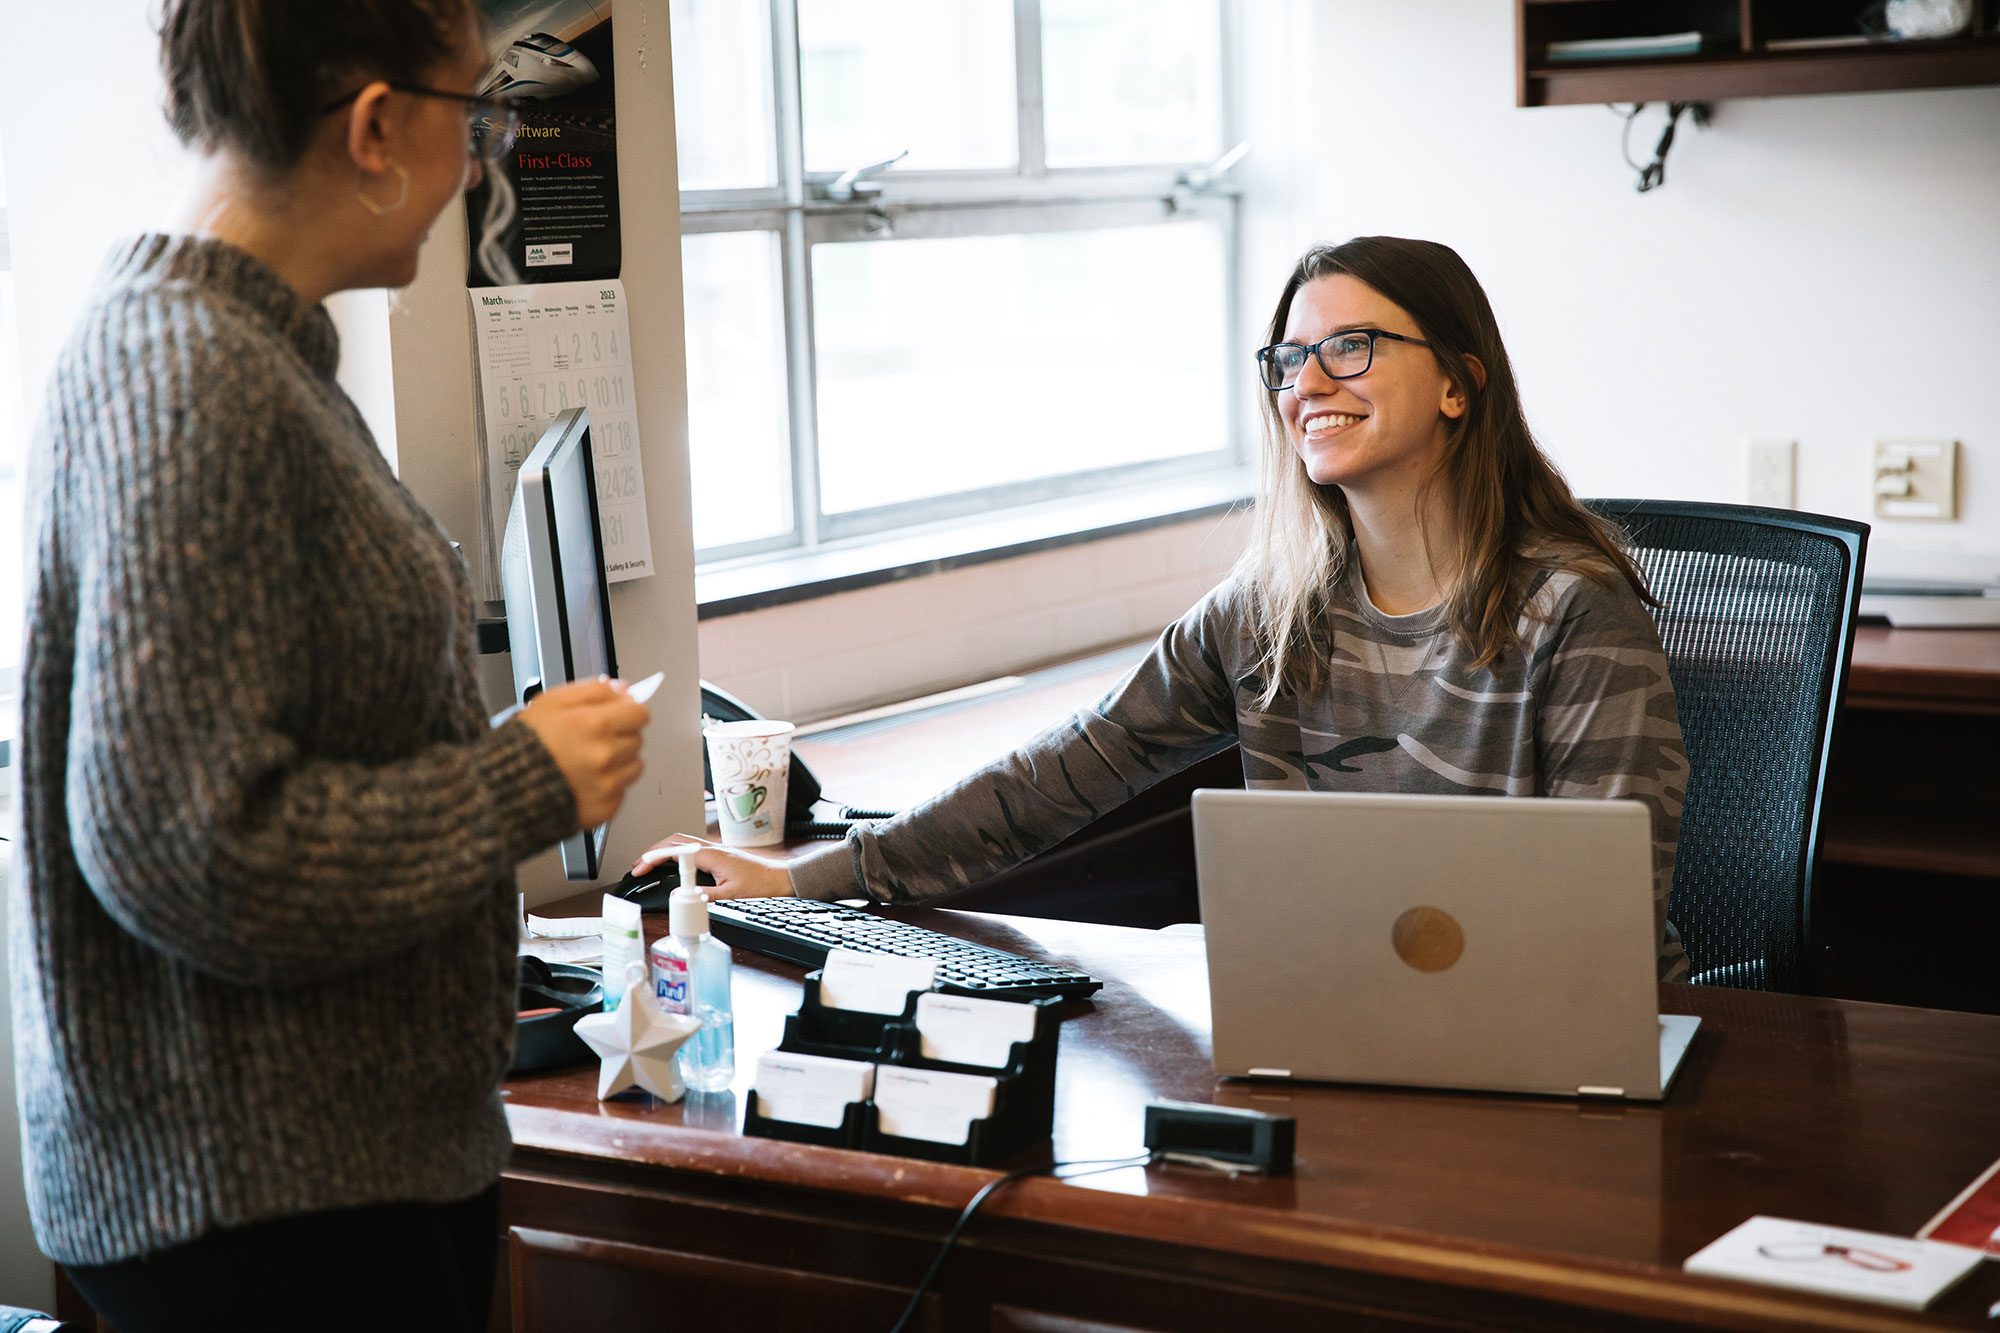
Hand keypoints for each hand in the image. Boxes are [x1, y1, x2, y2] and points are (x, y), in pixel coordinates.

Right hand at [519, 678, 651, 828]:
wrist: (502, 790)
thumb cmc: (523, 745)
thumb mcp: (551, 701)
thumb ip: (594, 690)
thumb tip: (625, 690)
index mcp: (594, 724)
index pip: (640, 713)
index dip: (627, 711)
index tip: (615, 716)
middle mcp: (604, 756)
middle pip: (637, 738)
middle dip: (619, 736)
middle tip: (590, 740)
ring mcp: (607, 785)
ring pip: (634, 765)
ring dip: (618, 761)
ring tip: (586, 762)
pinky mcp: (605, 808)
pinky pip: (622, 791)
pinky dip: (609, 785)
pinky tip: (584, 781)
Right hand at [632, 833, 793, 898]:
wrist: (778, 878)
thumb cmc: (760, 884)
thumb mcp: (730, 894)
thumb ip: (704, 895)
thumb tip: (681, 895)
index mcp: (710, 855)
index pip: (673, 852)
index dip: (652, 859)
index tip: (639, 869)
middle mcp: (710, 848)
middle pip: (674, 841)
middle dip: (652, 852)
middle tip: (637, 866)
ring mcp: (714, 850)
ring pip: (681, 842)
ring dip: (663, 850)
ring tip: (648, 863)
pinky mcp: (717, 854)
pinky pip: (690, 848)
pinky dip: (674, 852)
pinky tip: (671, 862)